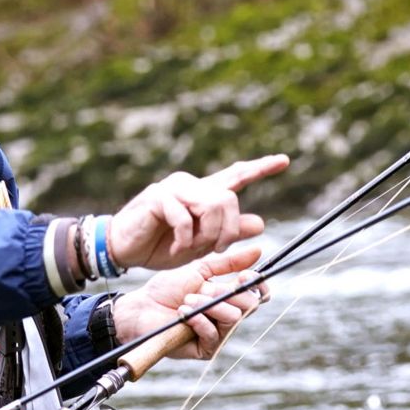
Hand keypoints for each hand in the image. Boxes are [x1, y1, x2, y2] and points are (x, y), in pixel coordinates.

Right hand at [106, 154, 287, 268]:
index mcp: (202, 194)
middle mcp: (191, 185)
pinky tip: (177, 248)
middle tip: (216, 248)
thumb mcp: (200, 245)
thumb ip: (229, 233)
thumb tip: (260, 224)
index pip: (236, 175)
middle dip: (228, 229)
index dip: (260, 168)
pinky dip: (185, 239)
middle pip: (230, 198)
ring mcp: (174, 188)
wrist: (124, 249)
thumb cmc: (160, 246)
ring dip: (208, 234)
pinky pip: (186, 218)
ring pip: (213, 204)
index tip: (285, 160)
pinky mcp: (158, 197)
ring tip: (192, 247)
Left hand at [110, 242, 267, 358]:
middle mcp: (228, 317)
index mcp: (229, 297)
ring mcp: (218, 334)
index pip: (259, 295)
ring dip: (209, 306)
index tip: (244, 275)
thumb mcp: (199, 270)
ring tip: (187, 301)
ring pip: (233, 319)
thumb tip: (259, 250)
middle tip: (204, 289)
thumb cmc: (167, 289)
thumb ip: (228, 263)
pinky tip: (183, 314)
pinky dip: (199, 321)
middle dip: (226, 293)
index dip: (258, 285)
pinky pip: (214, 334)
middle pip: (249, 306)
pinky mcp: (206, 349)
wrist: (142, 307)